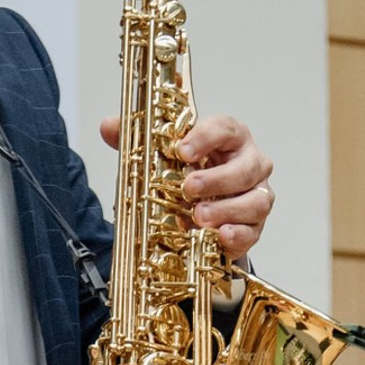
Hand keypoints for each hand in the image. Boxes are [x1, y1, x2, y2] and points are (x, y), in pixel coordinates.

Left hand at [101, 113, 274, 260]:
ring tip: (198, 218)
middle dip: (217, 180)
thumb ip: (137, 141)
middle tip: (188, 189)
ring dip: (227, 210)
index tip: (182, 150)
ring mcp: (256, 195)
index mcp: (230, 139)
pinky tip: (219, 237)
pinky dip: (237, 236)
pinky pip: (253, 232)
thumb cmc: (191, 173)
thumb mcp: (165, 155)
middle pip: (246, 167)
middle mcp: (250, 164)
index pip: (225, 129)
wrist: (204, 208)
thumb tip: (108, 127)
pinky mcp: (254, 226)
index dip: (205, 138)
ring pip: (256, 201)